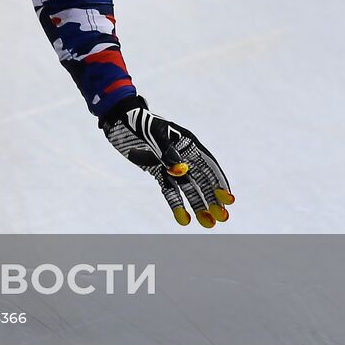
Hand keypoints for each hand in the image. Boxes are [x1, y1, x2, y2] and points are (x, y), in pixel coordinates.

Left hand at [101, 96, 234, 227]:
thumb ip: (166, 151)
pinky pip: (169, 189)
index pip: (208, 166)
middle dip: (213, 199)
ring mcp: (170, 165)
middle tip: (223, 218)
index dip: (219, 183)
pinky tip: (184, 220)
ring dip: (199, 206)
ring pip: (188, 188)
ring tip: (209, 225)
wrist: (117, 119)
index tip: (228, 200)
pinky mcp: (157, 171)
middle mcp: (182, 155)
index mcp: (187, 143)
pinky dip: (176, 204)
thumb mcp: (152, 132)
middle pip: (202, 180)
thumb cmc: (137, 120)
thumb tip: (181, 171)